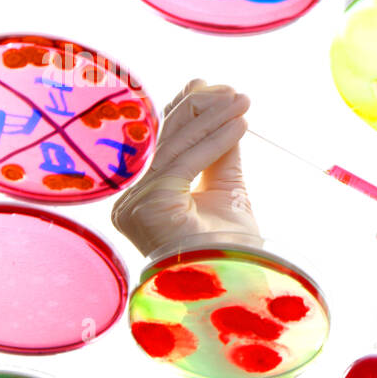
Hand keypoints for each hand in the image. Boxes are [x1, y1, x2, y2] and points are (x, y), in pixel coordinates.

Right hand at [112, 80, 257, 255]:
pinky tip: (240, 124)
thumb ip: (220, 155)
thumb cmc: (230, 252)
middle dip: (202, 110)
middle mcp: (133, 201)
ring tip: (243, 100)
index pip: (166, 146)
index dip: (187, 112)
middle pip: (168, 142)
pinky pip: (185, 162)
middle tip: (235, 91)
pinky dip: (216, 140)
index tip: (212, 86)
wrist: (234, 291)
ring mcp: (135, 205)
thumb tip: (225, 113)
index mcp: (148, 198)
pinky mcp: (147, 206)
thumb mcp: (227, 193)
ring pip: (177, 148)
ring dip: (214, 119)